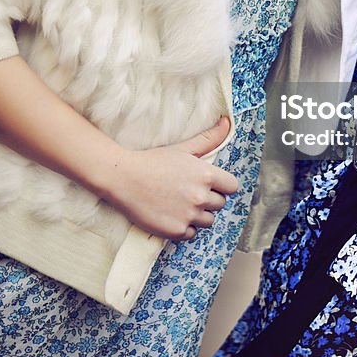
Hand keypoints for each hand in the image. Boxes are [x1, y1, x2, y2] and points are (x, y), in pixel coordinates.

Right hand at [103, 116, 237, 240]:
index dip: (222, 186)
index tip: (210, 184)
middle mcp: (200, 196)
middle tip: (189, 192)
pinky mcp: (176, 231)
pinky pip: (192, 234)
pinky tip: (172, 215)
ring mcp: (189, 215)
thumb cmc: (154, 161)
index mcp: (206, 175)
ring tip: (180, 204)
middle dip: (209, 199)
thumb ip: (209, 139)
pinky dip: (184, 228)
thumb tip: (227, 122)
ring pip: (208, 221)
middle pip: (220, 204)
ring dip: (198, 215)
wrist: (124, 179)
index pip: (232, 187)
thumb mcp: (183, 149)